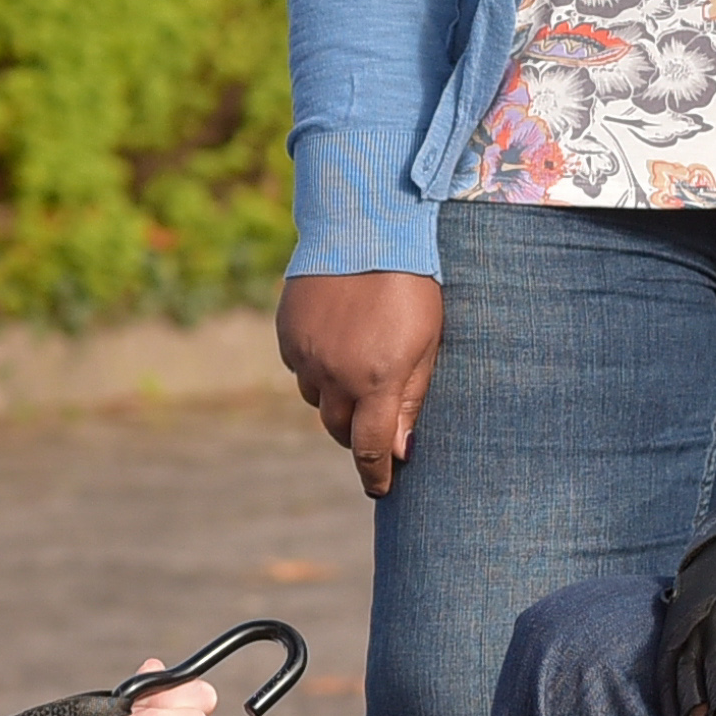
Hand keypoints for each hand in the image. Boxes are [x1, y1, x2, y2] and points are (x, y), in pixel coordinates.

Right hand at [275, 272, 442, 497]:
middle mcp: (335, 373)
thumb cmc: (411, 284)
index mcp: (376, 380)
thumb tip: (399, 449)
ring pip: (316, 399)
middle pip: (339, 428)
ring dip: (335, 397)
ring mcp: (306, 354)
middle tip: (375, 422)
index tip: (381, 488)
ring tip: (357, 370)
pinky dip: (316, 367)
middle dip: (357, 432)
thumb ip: (412, 397)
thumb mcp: (427, 342)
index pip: (370, 448)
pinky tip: (336, 342)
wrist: (365, 226)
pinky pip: (299, 367)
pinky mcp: (287, 332)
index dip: (375, 474)